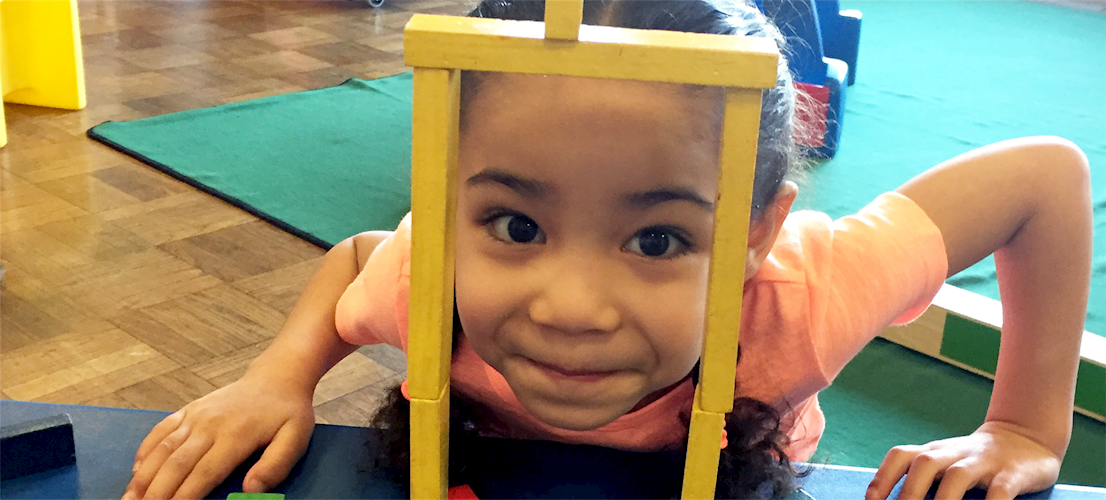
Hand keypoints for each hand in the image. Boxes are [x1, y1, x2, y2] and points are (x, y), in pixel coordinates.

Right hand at [121, 372, 315, 499]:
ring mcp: (196, 415)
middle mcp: (210, 425)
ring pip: (163, 448)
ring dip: (143, 477)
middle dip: (156, 492)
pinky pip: (161, 429)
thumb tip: (252, 491)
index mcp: (236, 436)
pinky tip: (136, 471)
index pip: (204, 473)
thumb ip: (275, 465)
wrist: (276, 377)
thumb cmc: (286, 413)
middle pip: (177, 464)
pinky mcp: (188, 409)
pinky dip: (145, 450)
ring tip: (128, 499)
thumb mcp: (295, 438)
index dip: (185, 496)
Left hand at [866, 421, 1061, 499]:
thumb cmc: (973, 461)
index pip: (901, 456)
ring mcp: (983, 462)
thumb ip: (921, 481)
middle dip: (909, 492)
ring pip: (957, 476)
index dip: (883, 477)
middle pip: (924, 464)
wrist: (1024, 438)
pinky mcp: (1011, 475)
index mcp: (934, 452)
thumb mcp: (945, 464)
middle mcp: (954, 453)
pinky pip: (1000, 491)